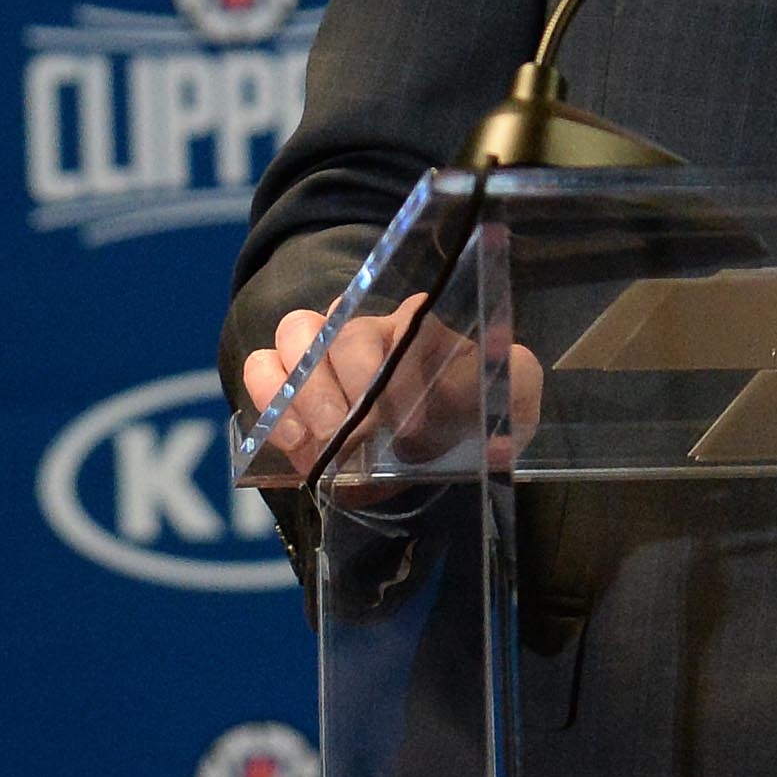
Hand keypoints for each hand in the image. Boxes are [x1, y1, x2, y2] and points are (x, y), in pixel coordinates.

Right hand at [240, 297, 542, 482]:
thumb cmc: (470, 418)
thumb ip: (515, 388)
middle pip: (342, 327)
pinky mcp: (288, 386)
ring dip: (304, 389)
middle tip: (355, 435)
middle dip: (346, 383)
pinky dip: (270, 403)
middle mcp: (369, 328)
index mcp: (423, 324)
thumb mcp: (508, 402)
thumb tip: (500, 409)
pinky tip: (297, 444)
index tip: (408, 425)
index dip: (401, 371)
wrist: (429, 455)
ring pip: (293, 333)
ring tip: (324, 439)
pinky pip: (260, 368)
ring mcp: (323, 353)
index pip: (407, 321)